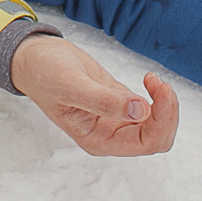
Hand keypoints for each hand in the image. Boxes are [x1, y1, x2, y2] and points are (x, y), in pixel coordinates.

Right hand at [10, 33, 179, 157]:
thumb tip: (139, 111)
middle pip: (156, 138)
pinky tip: (148, 79)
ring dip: (163, 104)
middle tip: (160, 83)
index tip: (160, 89)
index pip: (146, 142)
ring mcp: (116, 121)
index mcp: (98, 140)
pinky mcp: (119, 104)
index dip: (161, 119)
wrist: (35, 58)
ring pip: (156, 125)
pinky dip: (157, 96)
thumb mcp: (71, 84)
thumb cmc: (45, 72)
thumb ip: (104, 100)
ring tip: (152, 79)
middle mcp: (110, 136)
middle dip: (166, 113)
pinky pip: (150, 111)